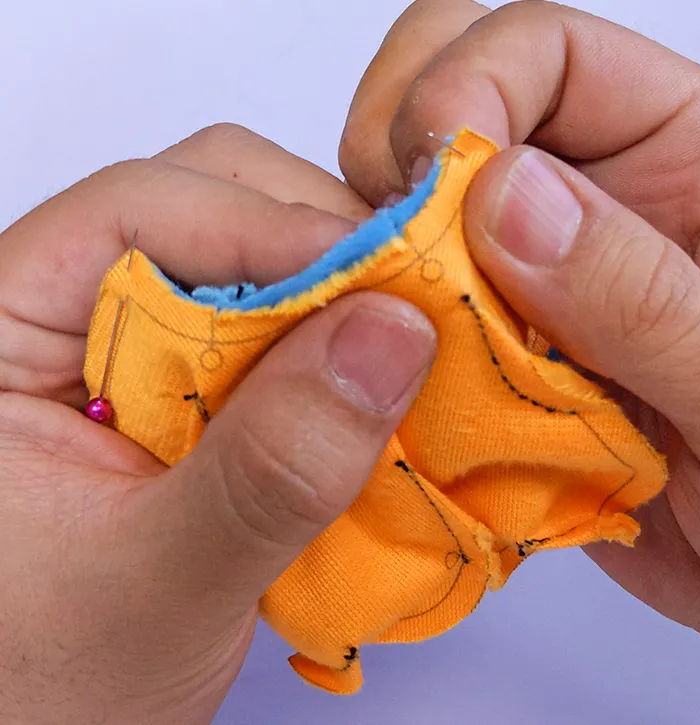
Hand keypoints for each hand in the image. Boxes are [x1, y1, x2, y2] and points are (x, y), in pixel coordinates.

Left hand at [0, 126, 435, 723]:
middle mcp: (64, 314)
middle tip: (410, 327)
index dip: (274, 228)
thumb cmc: (36, 690)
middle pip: (209, 206)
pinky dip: (341, 355)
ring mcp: (130, 347)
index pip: (140, 210)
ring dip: (342, 305)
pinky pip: (279, 329)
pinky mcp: (185, 388)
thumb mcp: (157, 586)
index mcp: (0, 330)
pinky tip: (376, 404)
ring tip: (400, 373)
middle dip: (324, 253)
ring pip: (257, 263)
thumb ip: (270, 469)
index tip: (390, 287)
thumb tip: (393, 335)